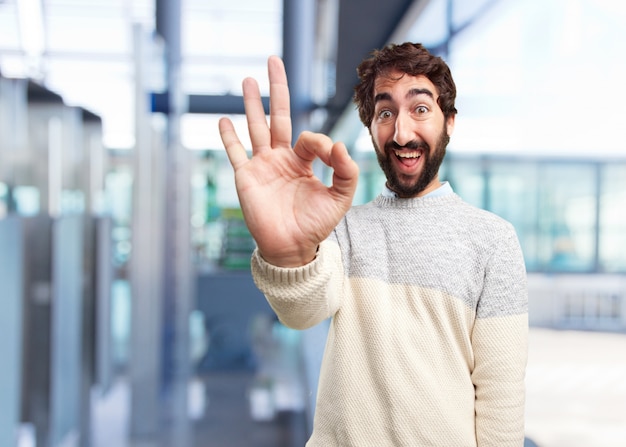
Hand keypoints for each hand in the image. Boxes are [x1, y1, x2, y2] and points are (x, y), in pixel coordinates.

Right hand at [218, 56, 358, 266]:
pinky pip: (235, 153)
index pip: (309, 138)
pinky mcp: (246, 178)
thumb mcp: (339, 198)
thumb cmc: (316, 225)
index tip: (329, 155)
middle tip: (273, 61)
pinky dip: (229, 137)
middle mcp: (281, 159)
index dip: (320, 142)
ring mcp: (262, 166)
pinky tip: (224, 119)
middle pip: (277, 117)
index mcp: (303, 161)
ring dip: (250, 104)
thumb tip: (340, 144)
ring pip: (255, 128)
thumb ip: (346, 172)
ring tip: (246, 79)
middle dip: (276, 89)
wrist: (292, 248)